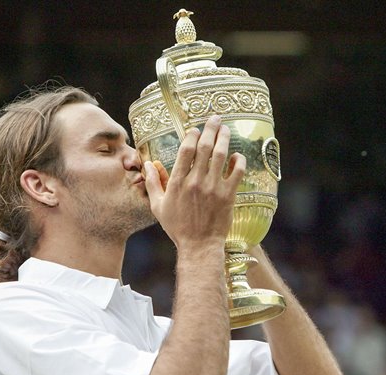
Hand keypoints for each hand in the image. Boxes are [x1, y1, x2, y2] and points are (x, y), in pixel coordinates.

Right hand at [144, 115, 245, 250]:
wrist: (199, 245)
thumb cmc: (178, 227)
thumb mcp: (158, 206)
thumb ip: (153, 183)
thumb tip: (147, 164)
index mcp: (178, 183)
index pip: (185, 151)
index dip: (191, 136)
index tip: (195, 129)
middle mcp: (196, 182)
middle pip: (204, 148)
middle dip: (210, 129)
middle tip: (215, 118)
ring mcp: (213, 188)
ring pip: (221, 156)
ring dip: (224, 139)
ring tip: (226, 129)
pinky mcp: (228, 195)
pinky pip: (237, 172)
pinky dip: (238, 161)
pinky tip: (237, 155)